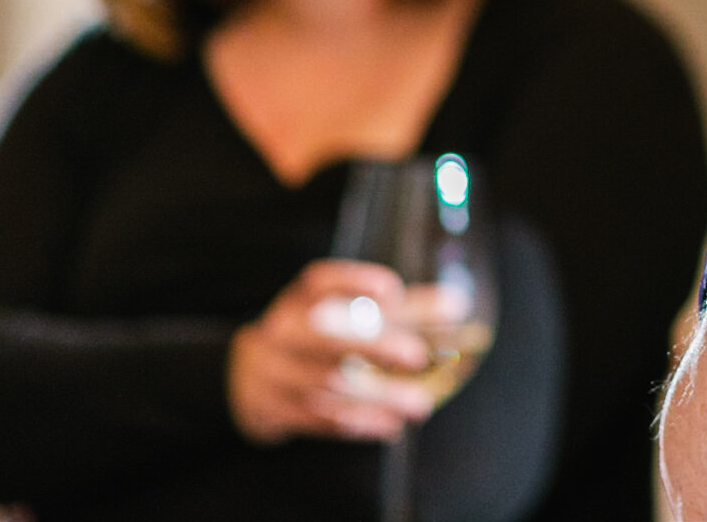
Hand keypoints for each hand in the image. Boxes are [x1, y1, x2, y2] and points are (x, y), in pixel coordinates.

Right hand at [229, 260, 432, 444]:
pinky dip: (358, 423)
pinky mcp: (272, 407)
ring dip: (377, 396)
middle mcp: (284, 328)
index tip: (392, 291)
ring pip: (327, 383)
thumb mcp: (350, 312)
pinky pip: (318, 417)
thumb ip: (405, 309)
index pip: (323, 281)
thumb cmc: (318, 335)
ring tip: (419, 405)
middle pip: (325, 334)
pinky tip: (390, 426)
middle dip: (373, 345)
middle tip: (417, 357)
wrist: (248, 374)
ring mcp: (273, 370)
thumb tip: (458, 306)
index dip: (356, 283)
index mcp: (303, 296)